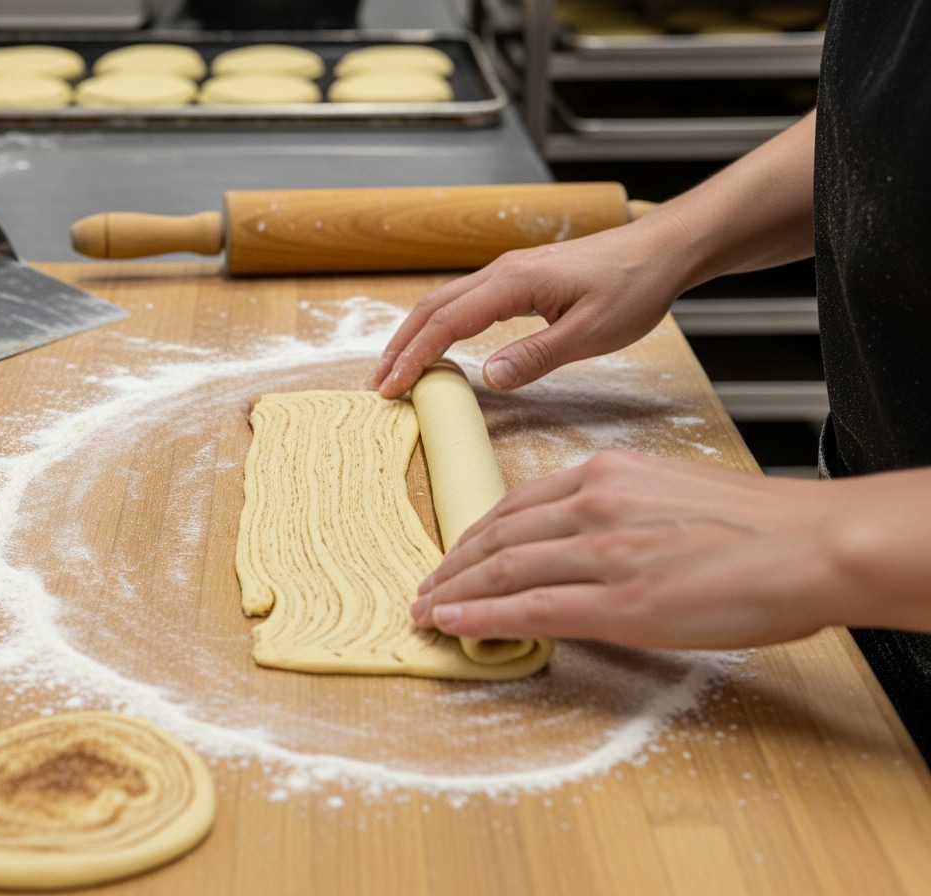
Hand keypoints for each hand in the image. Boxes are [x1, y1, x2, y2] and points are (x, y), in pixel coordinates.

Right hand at [371, 214, 688, 398]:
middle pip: (432, 308)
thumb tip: (488, 379)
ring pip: (445, 301)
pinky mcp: (520, 278)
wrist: (662, 249)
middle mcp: (502, 272)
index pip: (446, 322)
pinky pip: (465, 300)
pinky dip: (439, 325)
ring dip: (416, 334)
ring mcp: (509, 272)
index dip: (414, 357)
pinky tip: (438, 344)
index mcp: (513, 283)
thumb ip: (536, 356)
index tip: (392, 388)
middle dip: (400, 346)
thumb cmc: (634, 288)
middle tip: (378, 384)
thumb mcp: (590, 333)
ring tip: (396, 367)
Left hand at [409, 451, 930, 648]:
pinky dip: (481, 616)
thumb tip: (585, 544)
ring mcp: (602, 552)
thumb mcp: (672, 493)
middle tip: (426, 585)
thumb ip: (619, 510)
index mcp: (607, 474)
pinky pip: (528, 608)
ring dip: (454, 592)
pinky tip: (453, 623)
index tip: (456, 554)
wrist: (813, 544)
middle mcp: (594, 504)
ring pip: (501, 569)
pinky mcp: (619, 602)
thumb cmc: (758, 525)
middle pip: (497, 535)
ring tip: (428, 610)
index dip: (476, 534)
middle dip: (452, 564)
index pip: (517, 503)